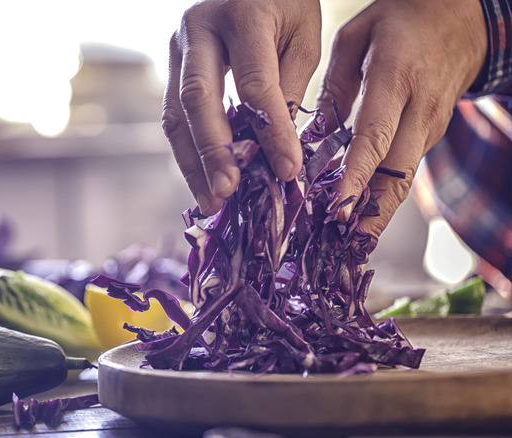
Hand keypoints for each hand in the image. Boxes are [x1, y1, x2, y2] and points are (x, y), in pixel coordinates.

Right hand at [163, 0, 320, 214]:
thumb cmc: (286, 4)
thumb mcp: (303, 35)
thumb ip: (287, 86)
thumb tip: (274, 149)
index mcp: (242, 15)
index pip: (254, 83)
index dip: (270, 131)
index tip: (288, 171)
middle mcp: (197, 30)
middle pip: (198, 99)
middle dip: (213, 151)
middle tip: (228, 192)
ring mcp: (176, 49)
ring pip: (175, 115)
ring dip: (192, 163)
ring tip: (212, 202)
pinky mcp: (171, 69)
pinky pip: (174, 118)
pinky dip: (188, 154)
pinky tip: (203, 182)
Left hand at [316, 0, 487, 236]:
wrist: (464, 17)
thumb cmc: (401, 19)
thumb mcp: (356, 36)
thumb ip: (334, 84)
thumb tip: (313, 133)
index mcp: (397, 77)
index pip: (376, 135)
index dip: (356, 175)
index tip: (337, 207)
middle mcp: (421, 107)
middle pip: (398, 170)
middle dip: (371, 212)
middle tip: (344, 244)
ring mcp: (432, 124)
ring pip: (405, 176)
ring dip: (377, 211)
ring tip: (348, 243)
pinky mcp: (432, 134)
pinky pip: (405, 168)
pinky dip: (383, 193)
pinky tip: (359, 213)